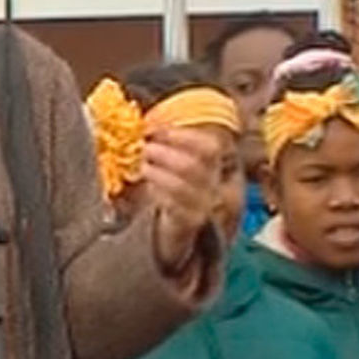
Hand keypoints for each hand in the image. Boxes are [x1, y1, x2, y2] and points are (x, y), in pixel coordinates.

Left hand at [140, 127, 218, 271]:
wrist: (180, 235)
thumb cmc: (174, 193)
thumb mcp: (177, 167)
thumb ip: (168, 146)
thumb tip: (144, 123)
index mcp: (217, 166)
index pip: (210, 146)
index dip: (181, 135)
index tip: (152, 129)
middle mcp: (216, 185)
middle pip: (196, 164)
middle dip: (165, 152)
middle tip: (143, 147)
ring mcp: (205, 206)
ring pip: (185, 185)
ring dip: (158, 171)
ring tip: (142, 165)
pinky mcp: (190, 223)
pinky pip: (175, 205)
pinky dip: (158, 191)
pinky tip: (146, 186)